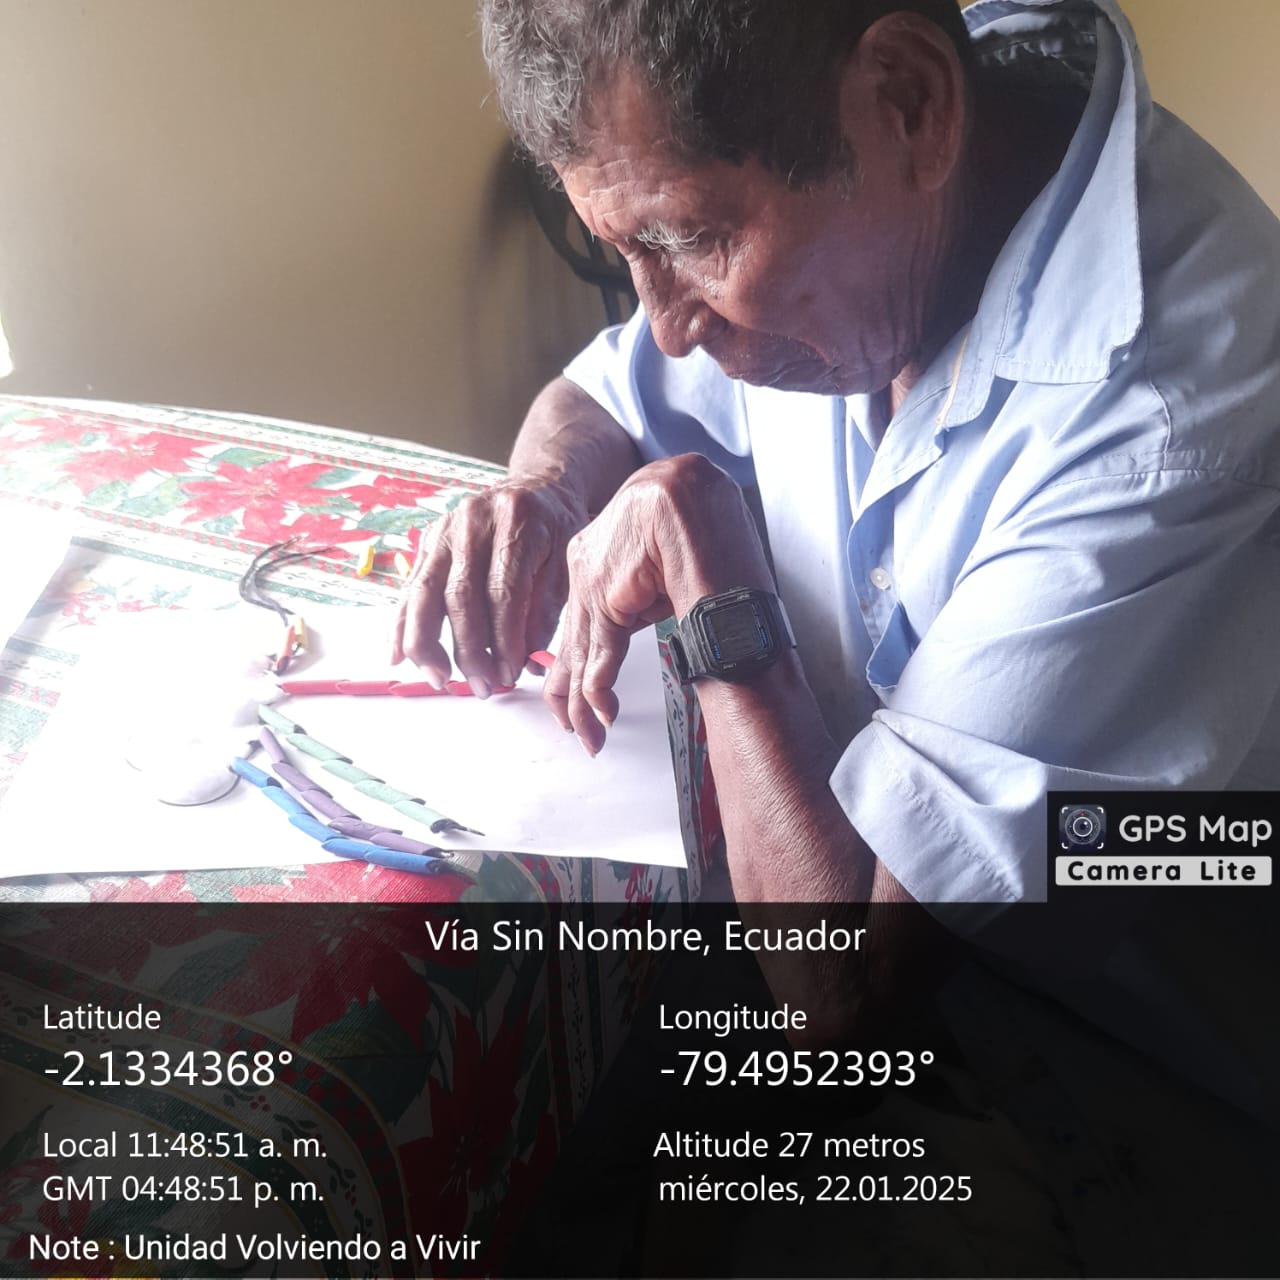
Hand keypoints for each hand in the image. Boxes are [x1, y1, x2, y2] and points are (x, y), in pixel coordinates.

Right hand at [392, 478, 587, 693]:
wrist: (537, 486)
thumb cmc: (555, 530)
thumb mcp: (565, 563)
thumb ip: (545, 611)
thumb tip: (526, 664)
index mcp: (516, 521)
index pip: (504, 590)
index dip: (504, 638)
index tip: (510, 673)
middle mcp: (474, 521)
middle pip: (460, 594)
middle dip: (468, 649)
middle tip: (482, 686)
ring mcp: (445, 528)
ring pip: (425, 591)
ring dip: (427, 643)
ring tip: (439, 679)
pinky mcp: (428, 539)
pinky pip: (410, 586)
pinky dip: (402, 624)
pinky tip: (399, 656)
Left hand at [544, 453, 773, 752]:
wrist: (701, 494)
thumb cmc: (698, 527)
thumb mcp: (659, 576)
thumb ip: (635, 609)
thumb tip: (620, 657)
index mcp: (596, 554)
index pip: (578, 622)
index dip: (574, 666)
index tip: (576, 700)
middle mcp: (585, 562)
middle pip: (574, 639)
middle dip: (571, 693)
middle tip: (577, 731)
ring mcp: (590, 574)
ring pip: (583, 648)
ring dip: (585, 701)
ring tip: (588, 734)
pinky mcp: (604, 587)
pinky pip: (600, 646)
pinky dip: (599, 685)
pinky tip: (599, 712)